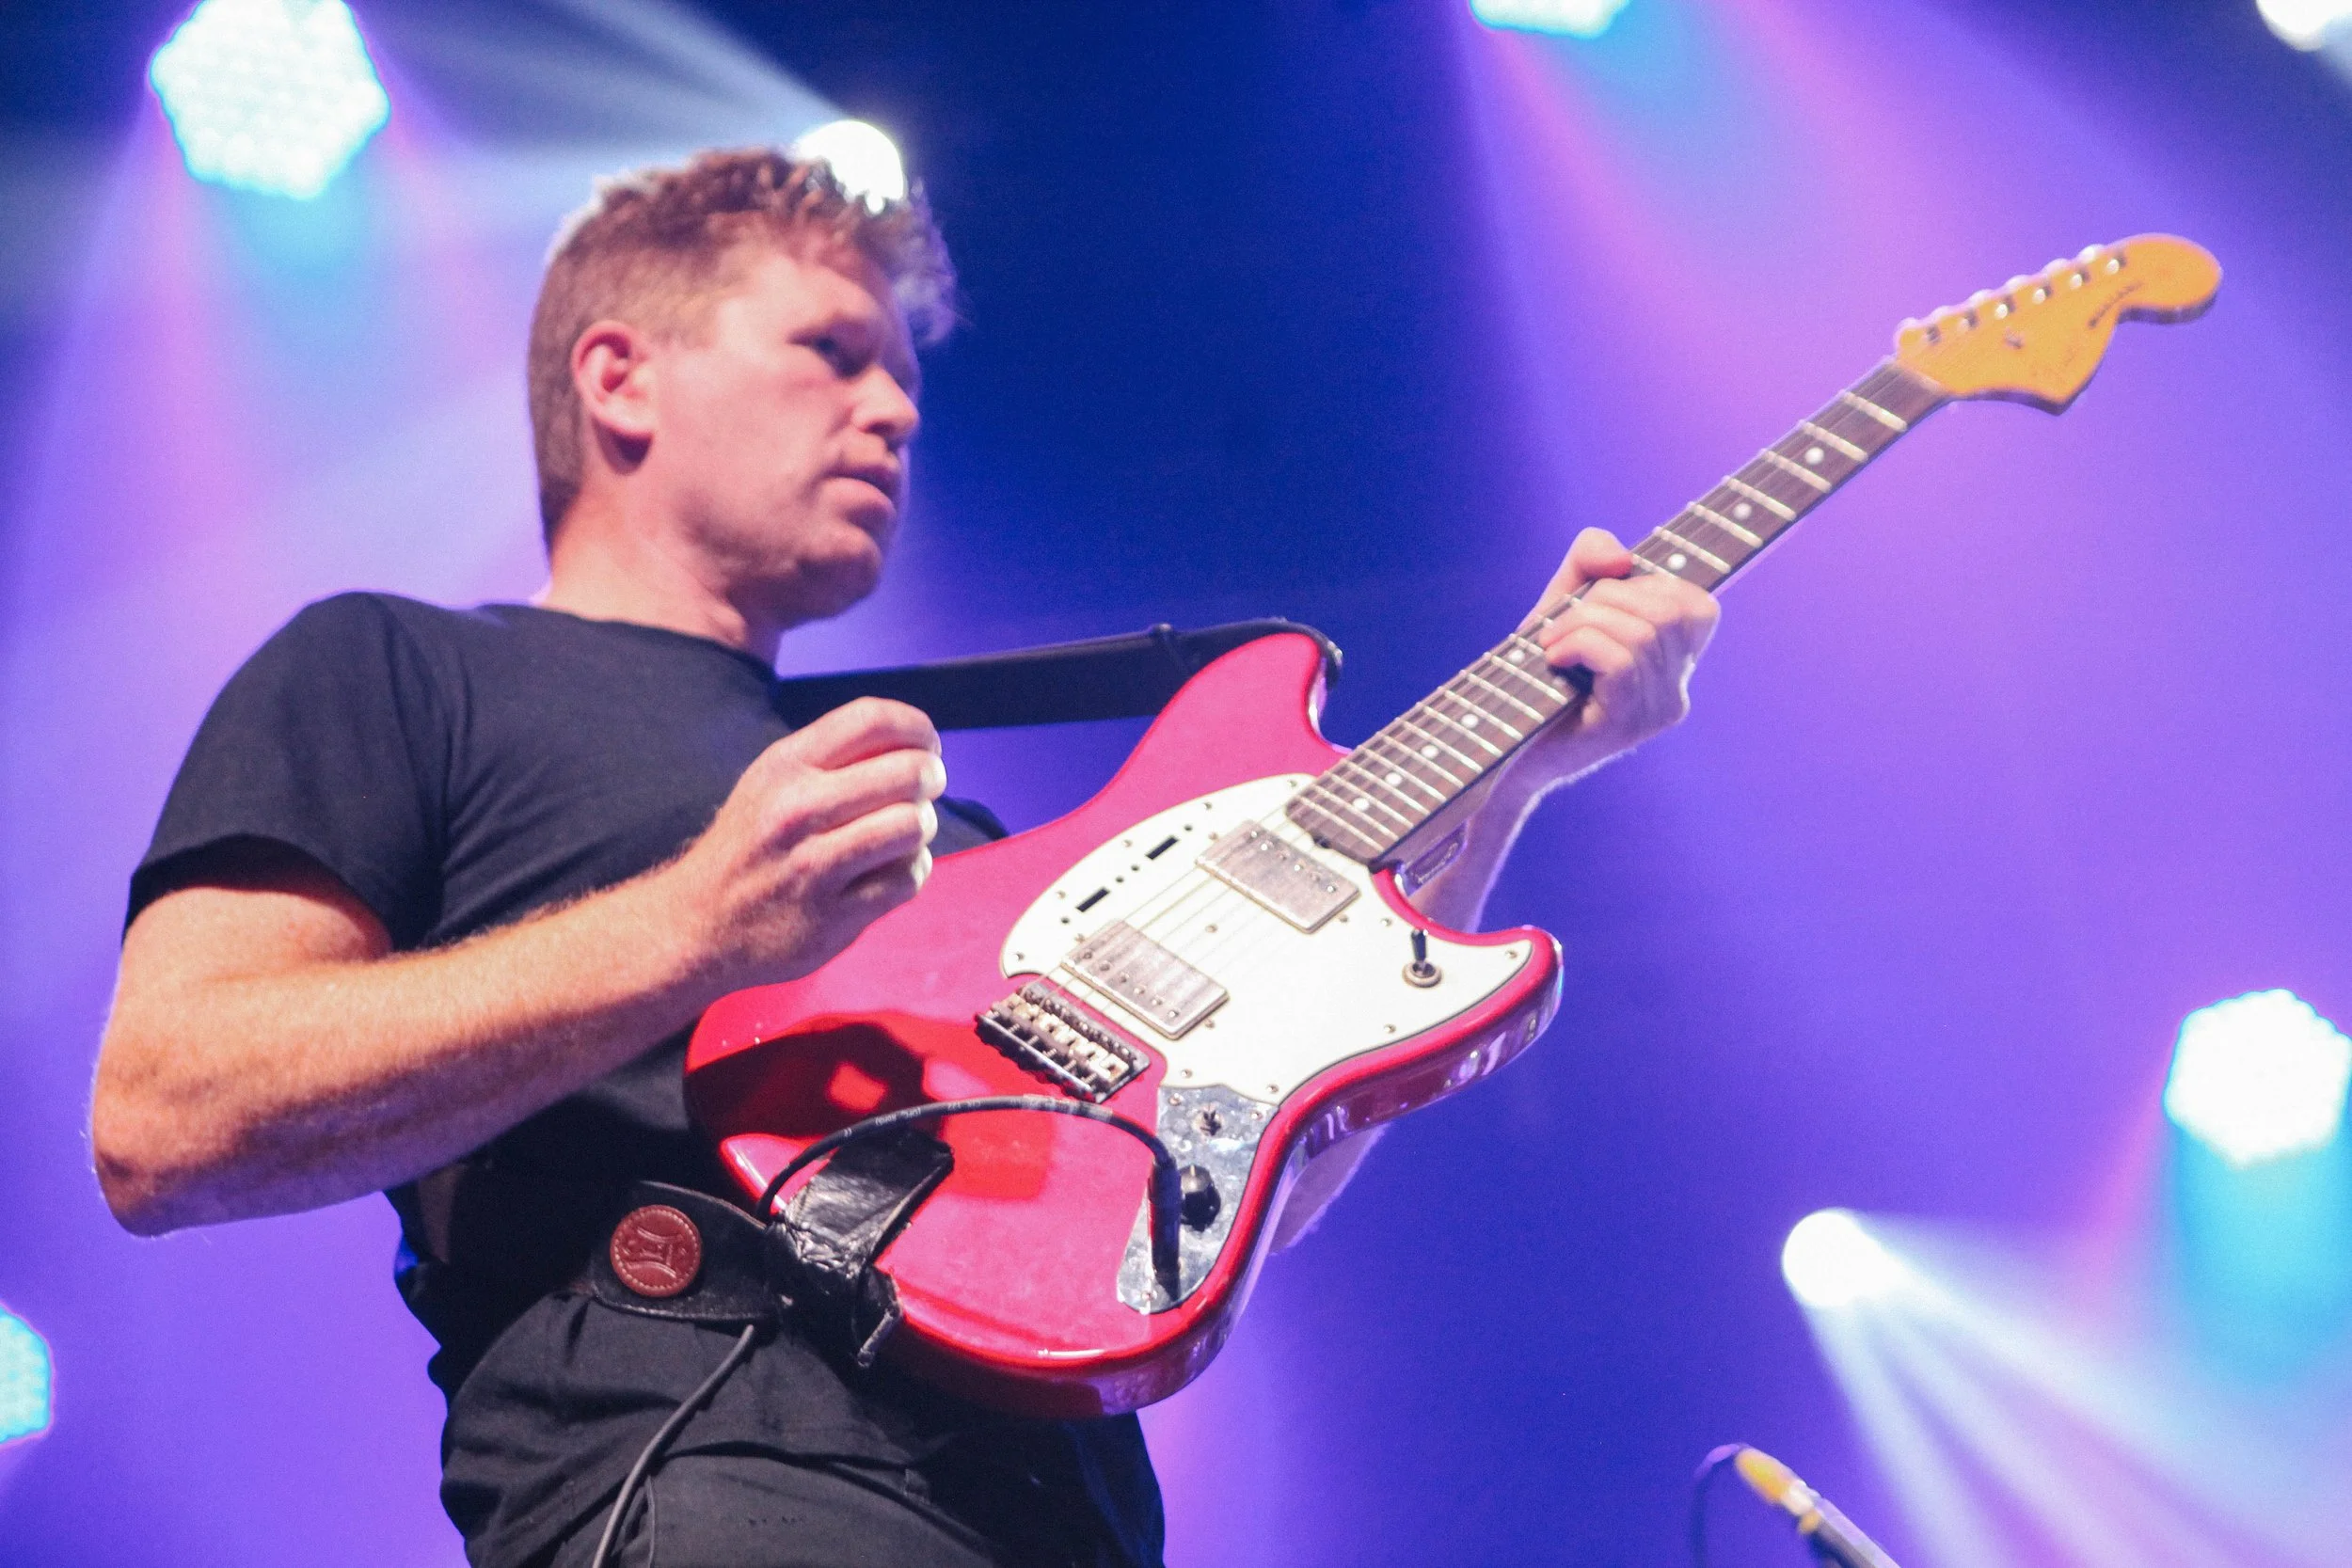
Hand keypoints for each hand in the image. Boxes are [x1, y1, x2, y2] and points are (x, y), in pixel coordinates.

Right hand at [661, 697, 946, 988]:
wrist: (697, 925)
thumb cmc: (751, 844)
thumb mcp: (771, 783)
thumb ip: (833, 758)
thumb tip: (915, 741)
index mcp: (784, 767)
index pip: (872, 719)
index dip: (918, 728)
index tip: (927, 746)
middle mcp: (797, 811)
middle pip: (907, 772)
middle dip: (930, 777)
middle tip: (925, 789)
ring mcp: (815, 867)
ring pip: (913, 826)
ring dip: (922, 826)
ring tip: (904, 832)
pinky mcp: (833, 918)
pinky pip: (908, 879)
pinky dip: (911, 870)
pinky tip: (889, 870)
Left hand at [1507, 527, 1719, 789]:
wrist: (1499, 750)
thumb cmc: (1532, 675)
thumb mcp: (1562, 602)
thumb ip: (1590, 561)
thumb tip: (1621, 558)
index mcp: (1673, 668)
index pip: (1697, 606)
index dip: (1648, 586)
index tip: (1598, 604)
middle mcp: (1675, 692)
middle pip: (1669, 609)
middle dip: (1607, 597)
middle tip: (1562, 623)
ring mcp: (1655, 713)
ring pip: (1642, 632)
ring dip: (1582, 621)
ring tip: (1550, 642)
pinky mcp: (1625, 725)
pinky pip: (1622, 660)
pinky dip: (1580, 643)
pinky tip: (1552, 657)